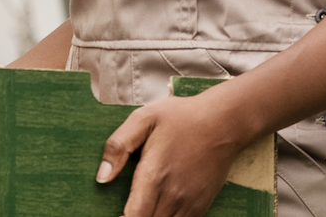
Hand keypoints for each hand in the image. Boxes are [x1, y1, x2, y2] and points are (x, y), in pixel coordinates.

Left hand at [96, 92, 248, 216]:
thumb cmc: (181, 118)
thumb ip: (118, 146)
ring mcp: (189, 204)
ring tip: (140, 207)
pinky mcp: (200, 206)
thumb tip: (102, 177)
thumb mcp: (144, 119)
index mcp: (154, 176)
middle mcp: (173, 196)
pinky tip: (158, 208)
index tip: (114, 213)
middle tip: (126, 208)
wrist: (223, 123)